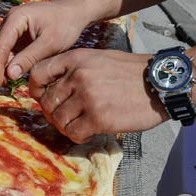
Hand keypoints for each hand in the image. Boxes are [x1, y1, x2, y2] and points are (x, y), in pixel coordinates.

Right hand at [0, 0, 89, 87]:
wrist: (75, 13)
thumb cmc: (65, 25)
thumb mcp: (50, 44)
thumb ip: (29, 58)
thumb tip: (9, 75)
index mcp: (16, 18)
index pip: (0, 45)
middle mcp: (9, 20)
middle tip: (1, 86)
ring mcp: (11, 26)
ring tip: (7, 83)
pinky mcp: (16, 33)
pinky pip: (5, 49)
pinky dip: (6, 62)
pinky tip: (13, 74)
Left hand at [30, 49, 169, 143]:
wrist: (161, 82)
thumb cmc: (130, 72)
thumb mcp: (98, 59)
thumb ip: (74, 70)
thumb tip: (51, 89)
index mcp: (76, 58)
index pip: (37, 73)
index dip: (34, 89)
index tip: (41, 97)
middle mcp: (78, 76)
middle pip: (46, 101)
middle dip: (53, 112)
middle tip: (65, 117)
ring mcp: (88, 97)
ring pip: (58, 120)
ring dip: (66, 126)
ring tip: (79, 125)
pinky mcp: (99, 118)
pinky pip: (73, 133)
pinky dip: (77, 136)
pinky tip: (88, 131)